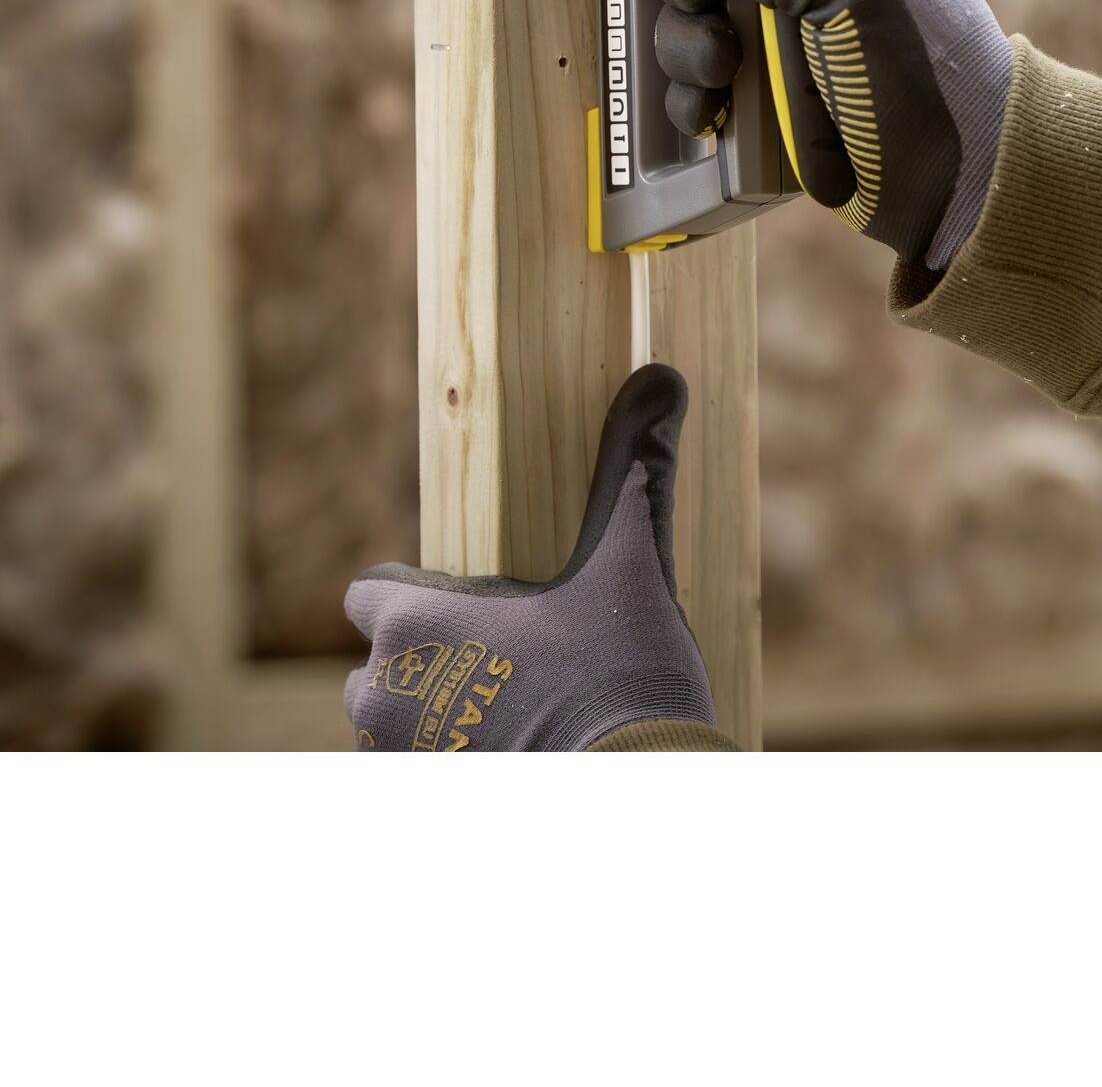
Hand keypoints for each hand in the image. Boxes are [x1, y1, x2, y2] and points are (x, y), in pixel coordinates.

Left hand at [343, 366, 723, 751]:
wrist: (635, 786)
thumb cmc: (620, 671)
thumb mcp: (630, 562)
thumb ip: (635, 469)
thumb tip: (662, 376)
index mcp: (413, 625)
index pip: (367, 594)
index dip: (415, 591)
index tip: (476, 599)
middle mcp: (382, 696)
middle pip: (381, 664)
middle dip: (431, 660)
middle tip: (512, 659)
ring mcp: (398, 763)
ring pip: (399, 727)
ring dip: (441, 716)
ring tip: (520, 710)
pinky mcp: (429, 799)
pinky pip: (426, 771)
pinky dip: (460, 760)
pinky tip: (526, 751)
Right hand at [625, 0, 1013, 274]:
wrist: (961, 187)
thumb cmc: (929, 70)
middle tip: (710, 20)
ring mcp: (792, 24)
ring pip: (694, 13)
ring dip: (688, 49)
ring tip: (719, 80)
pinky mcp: (773, 88)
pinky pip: (704, 76)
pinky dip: (695, 95)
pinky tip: (713, 115)